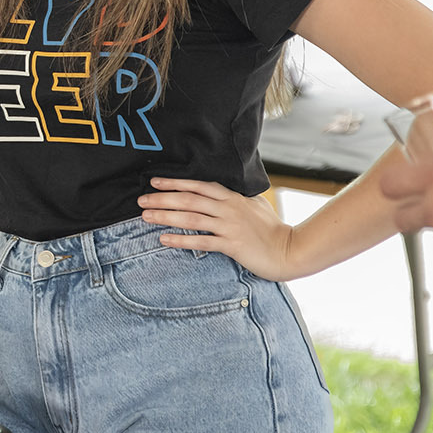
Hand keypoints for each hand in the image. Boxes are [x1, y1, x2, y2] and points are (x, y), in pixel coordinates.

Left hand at [139, 178, 295, 279]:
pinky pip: (201, 242)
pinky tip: (164, 239)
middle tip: (141, 200)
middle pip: (189, 199)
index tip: (155, 182)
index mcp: (232, 197)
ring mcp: (229, 226)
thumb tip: (223, 193)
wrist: (290, 250)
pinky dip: (181, 240)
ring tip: (146, 217)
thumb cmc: (273, 229)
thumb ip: (237, 198)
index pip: (198, 186)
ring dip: (166, 217)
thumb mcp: (255, 206)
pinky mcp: (232, 245)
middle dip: (163, 199)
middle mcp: (228, 208)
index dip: (175, 183)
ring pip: (191, 218)